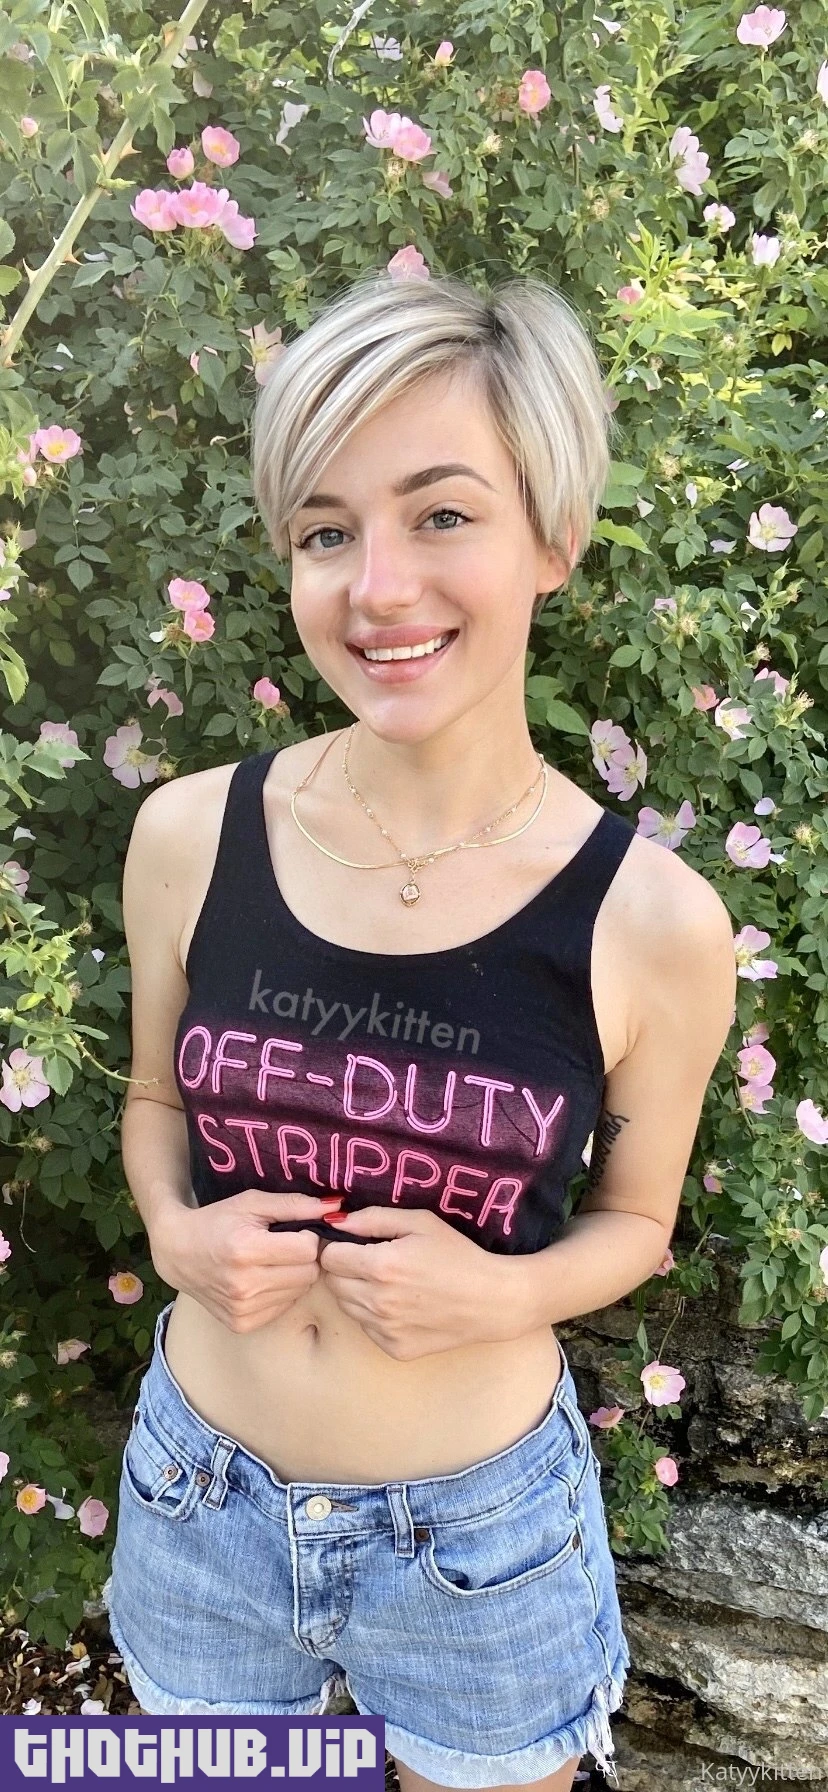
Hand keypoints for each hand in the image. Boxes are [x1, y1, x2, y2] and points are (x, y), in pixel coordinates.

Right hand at [150, 1189, 341, 1333]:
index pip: (308, 1249)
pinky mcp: (243, 1323)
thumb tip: (335, 1207)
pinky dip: (280, 1292)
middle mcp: (244, 1285)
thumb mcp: (252, 1203)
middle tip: (284, 1246)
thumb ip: (295, 1204)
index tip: (295, 1230)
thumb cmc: (217, 1221)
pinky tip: (261, 1280)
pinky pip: (284, 1307)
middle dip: (304, 1257)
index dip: (307, 1236)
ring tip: (270, 1262)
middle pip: (308, 1273)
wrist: (178, 1253)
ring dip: (293, 1275)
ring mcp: (243, 1309)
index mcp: (246, 1250)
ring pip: (300, 1292)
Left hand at [317, 1205, 524, 1359]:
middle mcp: (377, 1301)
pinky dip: (376, 1316)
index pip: (329, 1257)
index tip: (355, 1245)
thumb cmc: (458, 1255)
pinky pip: (367, 1328)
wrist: (491, 1300)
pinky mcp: (394, 1348)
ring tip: (391, 1284)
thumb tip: (335, 1221)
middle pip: (333, 1283)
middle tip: (375, 1263)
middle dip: (346, 1270)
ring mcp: (384, 1329)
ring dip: (358, 1293)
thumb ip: (373, 1218)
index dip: (339, 1247)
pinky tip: (403, 1306)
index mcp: (381, 1266)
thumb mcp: (420, 1223)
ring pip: (347, 1306)